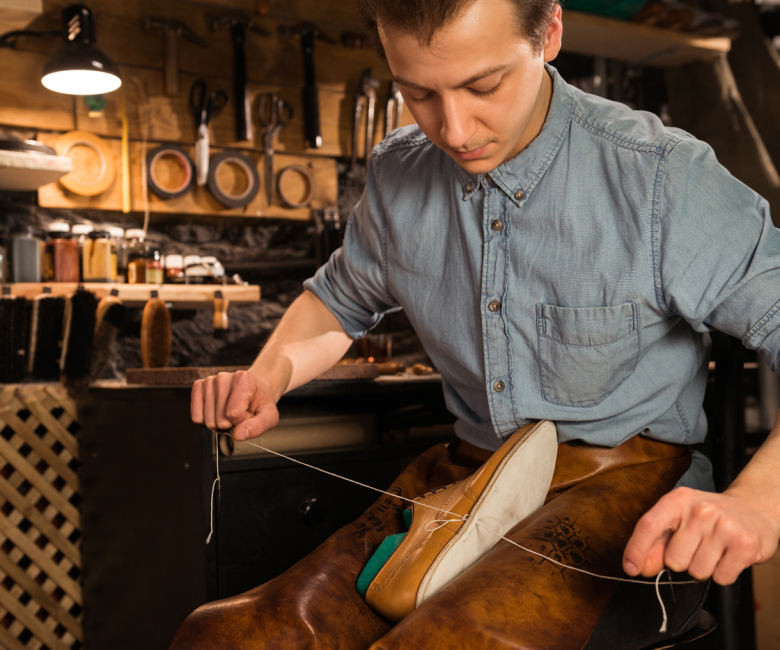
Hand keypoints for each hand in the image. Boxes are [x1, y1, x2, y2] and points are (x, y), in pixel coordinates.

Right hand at [191, 370, 279, 440]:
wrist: (253, 392)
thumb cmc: (260, 403)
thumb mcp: (269, 416)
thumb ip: (258, 426)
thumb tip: (238, 435)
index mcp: (244, 378)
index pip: (235, 414)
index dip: (243, 421)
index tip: (249, 413)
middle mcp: (224, 377)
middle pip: (220, 418)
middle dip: (231, 423)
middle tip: (239, 414)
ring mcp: (209, 381)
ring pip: (208, 420)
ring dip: (219, 422)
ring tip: (229, 412)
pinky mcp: (199, 387)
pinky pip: (196, 417)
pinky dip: (206, 421)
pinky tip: (216, 412)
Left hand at [622, 486, 779, 584]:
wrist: (754, 509)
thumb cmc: (709, 518)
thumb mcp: (679, 520)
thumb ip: (656, 543)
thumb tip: (639, 567)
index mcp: (678, 500)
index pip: (648, 525)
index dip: (636, 550)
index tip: (630, 568)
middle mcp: (700, 510)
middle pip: (674, 560)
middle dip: (682, 561)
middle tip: (697, 546)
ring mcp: (724, 526)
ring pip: (697, 572)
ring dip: (704, 567)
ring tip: (714, 549)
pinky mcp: (745, 544)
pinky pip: (721, 578)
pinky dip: (723, 573)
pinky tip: (728, 555)